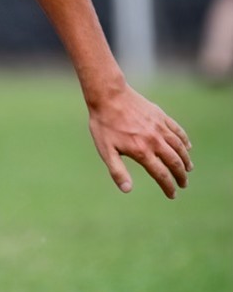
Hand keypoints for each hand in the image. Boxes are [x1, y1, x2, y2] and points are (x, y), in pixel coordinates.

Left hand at [88, 84, 192, 198]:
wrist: (108, 96)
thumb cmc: (104, 125)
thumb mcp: (106, 150)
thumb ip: (117, 171)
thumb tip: (127, 190)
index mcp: (141, 152)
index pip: (161, 174)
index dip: (168, 187)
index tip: (172, 195)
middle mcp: (154, 141)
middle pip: (174, 162)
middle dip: (181, 176)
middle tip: (183, 184)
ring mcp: (159, 127)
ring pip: (179, 147)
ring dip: (185, 159)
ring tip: (188, 169)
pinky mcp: (161, 116)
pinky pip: (177, 131)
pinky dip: (184, 140)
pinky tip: (187, 146)